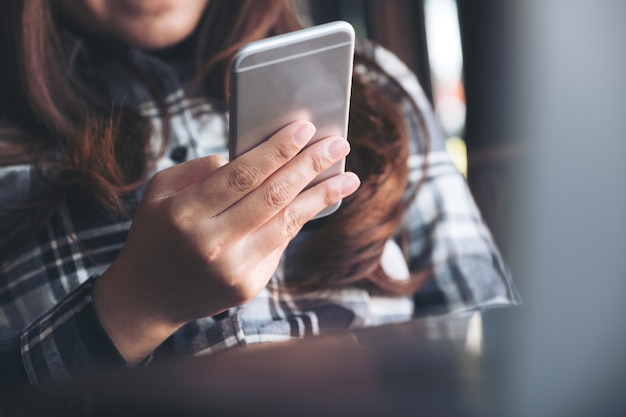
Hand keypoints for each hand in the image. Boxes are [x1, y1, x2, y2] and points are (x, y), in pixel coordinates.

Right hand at [93, 121, 359, 362]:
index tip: (305, 128)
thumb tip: (246, 158)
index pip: (242, 175)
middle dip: (310, 166)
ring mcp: (233, 269)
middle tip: (339, 143)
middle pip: (273, 196)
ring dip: (322, 196)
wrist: (147, 298)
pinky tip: (320, 200)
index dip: (277, 150)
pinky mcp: (248, 286)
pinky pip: (280, 243)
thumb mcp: (159, 192)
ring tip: (349, 177)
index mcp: (186, 213)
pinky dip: (301, 218)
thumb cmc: (156, 233)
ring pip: (288, 223)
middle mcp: (212, 243)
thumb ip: (199, 170)